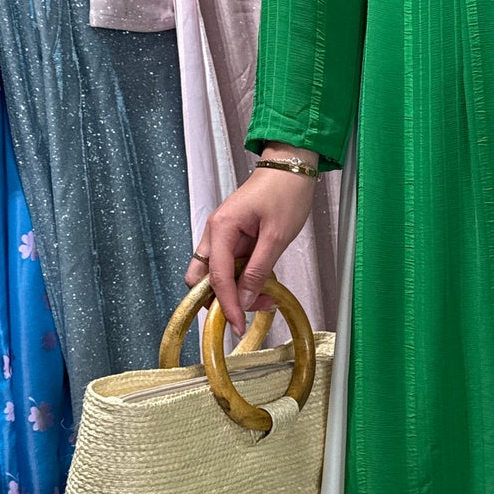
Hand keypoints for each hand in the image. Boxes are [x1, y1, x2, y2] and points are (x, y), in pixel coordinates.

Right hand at [186, 147, 318, 332]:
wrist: (292, 167)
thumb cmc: (285, 192)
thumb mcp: (276, 237)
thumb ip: (258, 271)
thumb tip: (246, 301)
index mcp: (221, 229)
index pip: (216, 278)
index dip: (226, 305)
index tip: (236, 326)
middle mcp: (215, 233)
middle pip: (201, 278)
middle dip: (218, 299)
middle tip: (243, 314)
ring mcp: (223, 235)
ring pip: (217, 274)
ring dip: (236, 290)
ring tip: (266, 296)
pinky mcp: (234, 237)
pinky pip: (232, 265)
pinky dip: (244, 278)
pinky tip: (264, 283)